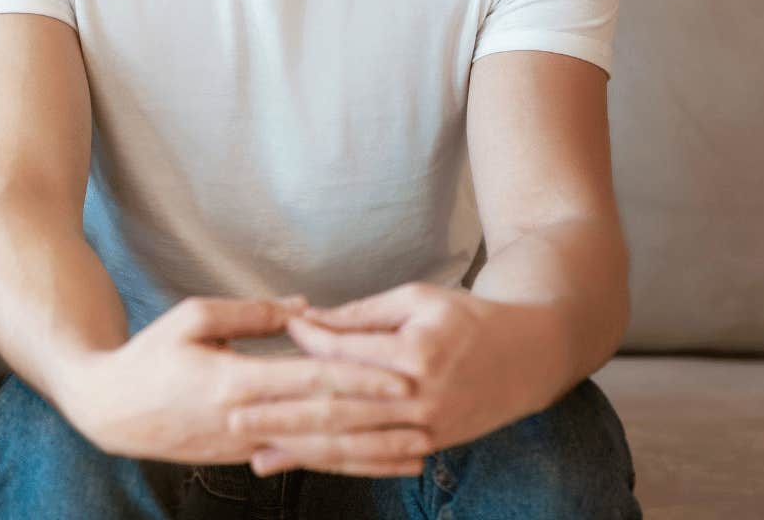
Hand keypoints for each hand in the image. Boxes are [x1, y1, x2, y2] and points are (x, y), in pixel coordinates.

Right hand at [59, 296, 416, 466]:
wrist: (110, 411)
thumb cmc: (148, 356)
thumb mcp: (191, 317)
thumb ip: (249, 313)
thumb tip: (303, 308)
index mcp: (234, 381)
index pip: (309, 380)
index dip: (358, 378)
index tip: (400, 374)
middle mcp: (246, 420)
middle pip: (324, 420)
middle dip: (379, 419)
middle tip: (427, 413)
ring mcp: (246, 445)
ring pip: (319, 450)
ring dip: (372, 452)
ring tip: (417, 450)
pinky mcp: (244, 457)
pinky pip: (303, 460)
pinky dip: (344, 464)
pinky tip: (375, 464)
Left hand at [258, 282, 559, 476]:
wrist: (530, 356)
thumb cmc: (467, 317)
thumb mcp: (417, 298)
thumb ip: (361, 315)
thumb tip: (306, 322)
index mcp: (415, 352)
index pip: (344, 353)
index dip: (305, 344)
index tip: (271, 336)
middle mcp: (419, 396)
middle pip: (338, 408)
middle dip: (281, 415)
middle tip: (233, 415)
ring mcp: (426, 427)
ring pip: (352, 443)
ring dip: (300, 451)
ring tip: (254, 453)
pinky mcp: (429, 444)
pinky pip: (373, 458)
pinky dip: (334, 464)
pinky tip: (301, 465)